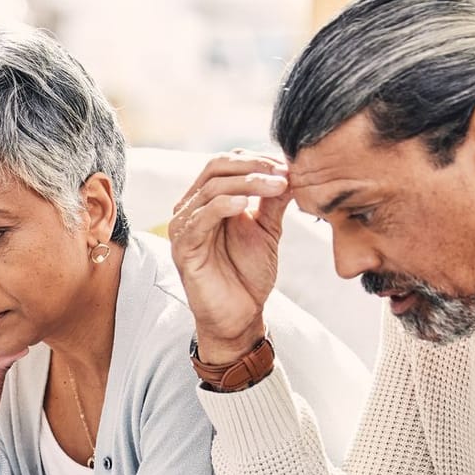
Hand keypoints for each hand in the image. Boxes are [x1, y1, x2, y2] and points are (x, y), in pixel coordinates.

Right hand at [167, 152, 289, 363]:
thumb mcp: (266, 229)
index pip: (227, 163)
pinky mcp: (183, 247)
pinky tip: (246, 206)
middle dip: (254, 166)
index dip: (258, 159)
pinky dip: (224, 205)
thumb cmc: (248, 275)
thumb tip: (290, 169)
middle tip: (285, 173)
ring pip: (212, 188)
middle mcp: (192, 208)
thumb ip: (273, 200)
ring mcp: (184, 226)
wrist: (239, 316)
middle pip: (217, 167)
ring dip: (248, 183)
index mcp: (208, 200)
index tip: (290, 166)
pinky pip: (201, 218)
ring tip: (278, 186)